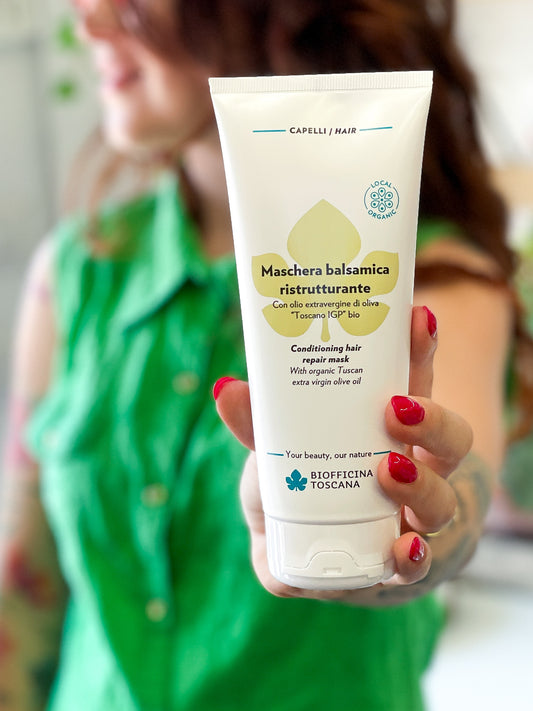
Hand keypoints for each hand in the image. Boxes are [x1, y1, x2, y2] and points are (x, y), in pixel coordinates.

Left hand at [215, 305, 472, 603]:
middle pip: (450, 441)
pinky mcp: (396, 569)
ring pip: (442, 503)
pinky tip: (404, 548)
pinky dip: (411, 557)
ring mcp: (413, 522)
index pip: (416, 386)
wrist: (309, 561)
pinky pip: (416, 567)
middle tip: (395, 407)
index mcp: (391, 433)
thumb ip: (257, 426)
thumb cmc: (301, 490)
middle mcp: (415, 473)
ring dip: (421, 486)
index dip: (421, 352)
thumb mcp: (278, 452)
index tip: (416, 317)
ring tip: (389, 470)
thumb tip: (227, 389)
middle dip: (431, 420)